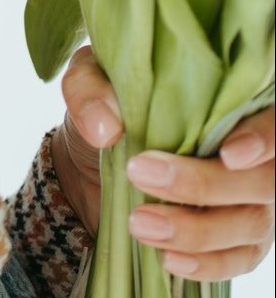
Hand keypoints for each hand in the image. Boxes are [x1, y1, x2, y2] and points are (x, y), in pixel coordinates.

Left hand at [55, 46, 274, 280]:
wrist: (93, 157)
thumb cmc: (106, 107)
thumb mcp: (87, 81)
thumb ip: (91, 90)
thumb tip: (104, 127)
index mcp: (227, 101)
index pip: (270, 121)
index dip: (263, 139)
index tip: (228, 155)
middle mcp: (249, 152)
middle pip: (261, 180)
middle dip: (204, 184)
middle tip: (141, 174)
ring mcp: (248, 198)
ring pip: (250, 224)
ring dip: (196, 230)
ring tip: (139, 222)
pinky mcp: (235, 237)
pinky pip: (238, 258)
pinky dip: (207, 263)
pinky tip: (169, 258)